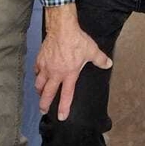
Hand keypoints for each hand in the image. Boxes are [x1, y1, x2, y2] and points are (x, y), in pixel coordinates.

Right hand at [34, 4, 111, 119]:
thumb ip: (100, 60)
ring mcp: (46, 67)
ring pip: (39, 84)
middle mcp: (56, 74)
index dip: (64, 107)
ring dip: (40, 91)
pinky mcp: (40, 59)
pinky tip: (38, 76)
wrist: (62, 28)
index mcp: (69, 74)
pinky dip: (37, 76)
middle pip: (47, 94)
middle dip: (44, 104)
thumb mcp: (92, 50)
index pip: (66, 95)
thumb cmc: (76, 40)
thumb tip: (109, 64)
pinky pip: (36, 71)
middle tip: (43, 110)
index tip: (61, 117)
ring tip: (40, 94)